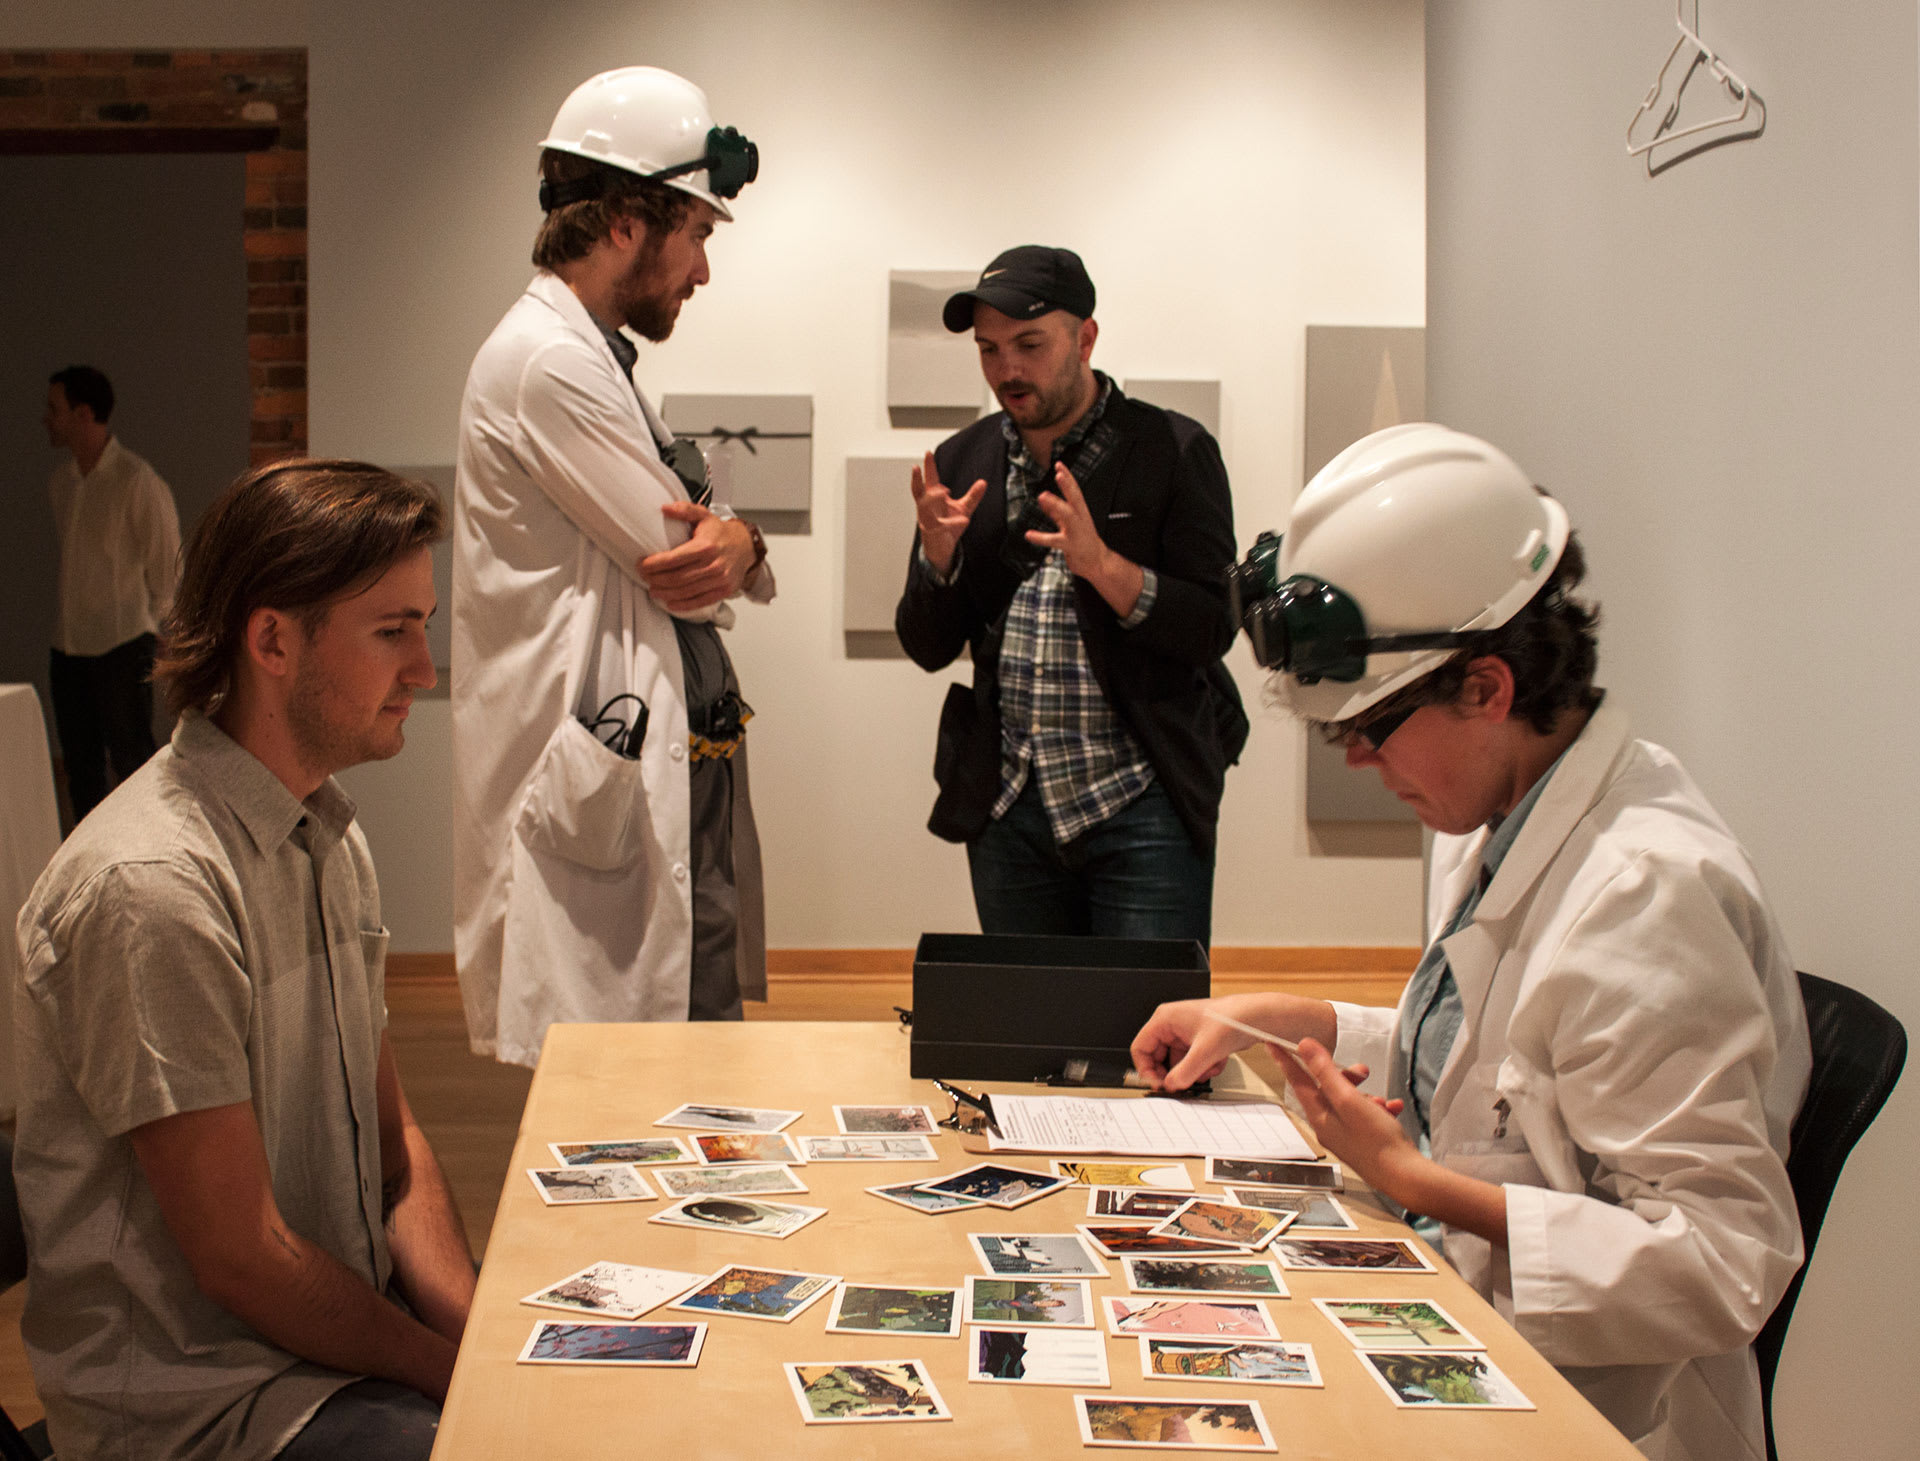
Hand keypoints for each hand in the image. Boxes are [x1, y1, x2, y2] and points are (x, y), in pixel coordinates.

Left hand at [638, 502, 756, 611]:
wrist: (746, 546)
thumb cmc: (720, 533)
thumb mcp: (704, 515)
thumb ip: (685, 510)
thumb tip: (665, 509)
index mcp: (705, 546)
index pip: (673, 559)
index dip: (654, 564)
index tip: (642, 565)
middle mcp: (713, 564)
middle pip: (677, 578)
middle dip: (656, 579)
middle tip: (644, 577)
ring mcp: (719, 580)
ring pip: (686, 591)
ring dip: (665, 593)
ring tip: (653, 590)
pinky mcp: (723, 591)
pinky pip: (700, 601)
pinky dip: (683, 604)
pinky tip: (670, 602)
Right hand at [909, 451, 985, 577]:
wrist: (942, 550)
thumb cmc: (948, 527)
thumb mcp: (963, 509)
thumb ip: (972, 496)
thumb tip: (983, 482)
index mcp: (932, 499)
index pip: (929, 480)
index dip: (928, 467)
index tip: (928, 453)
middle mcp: (926, 508)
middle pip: (919, 491)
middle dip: (917, 479)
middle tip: (919, 467)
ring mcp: (927, 521)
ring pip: (924, 507)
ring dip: (932, 498)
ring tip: (945, 491)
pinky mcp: (933, 533)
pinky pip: (940, 526)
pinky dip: (953, 523)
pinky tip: (965, 520)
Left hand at [1029, 462, 1143, 614]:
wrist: (1097, 563)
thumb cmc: (1083, 542)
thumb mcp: (1069, 523)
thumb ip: (1056, 512)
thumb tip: (1044, 499)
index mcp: (1081, 512)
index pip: (1075, 491)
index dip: (1068, 478)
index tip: (1059, 464)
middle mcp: (1081, 519)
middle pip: (1076, 498)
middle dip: (1068, 485)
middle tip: (1059, 473)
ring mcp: (1076, 532)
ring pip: (1067, 515)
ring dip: (1056, 505)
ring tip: (1042, 496)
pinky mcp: (1070, 546)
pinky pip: (1054, 540)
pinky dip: (1040, 537)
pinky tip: (1029, 534)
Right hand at [1131, 993, 1337, 1093]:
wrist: (1256, 1017)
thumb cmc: (1231, 1019)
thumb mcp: (1205, 1051)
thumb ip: (1185, 1072)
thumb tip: (1171, 1086)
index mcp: (1165, 1019)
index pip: (1141, 1047)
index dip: (1146, 1069)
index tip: (1158, 1085)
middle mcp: (1173, 1025)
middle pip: (1159, 1058)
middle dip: (1174, 1072)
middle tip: (1181, 1085)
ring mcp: (1186, 1033)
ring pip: (1178, 1062)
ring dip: (1192, 1071)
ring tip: (1207, 1069)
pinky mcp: (1199, 1041)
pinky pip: (1192, 1061)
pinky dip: (1204, 1067)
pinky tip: (1216, 1063)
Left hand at [1272, 1038, 1421, 1197]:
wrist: (1406, 1177)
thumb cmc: (1377, 1142)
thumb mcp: (1349, 1100)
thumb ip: (1326, 1072)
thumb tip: (1304, 1047)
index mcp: (1320, 1118)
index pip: (1297, 1081)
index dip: (1286, 1060)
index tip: (1272, 1044)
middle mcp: (1329, 1127)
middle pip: (1328, 1090)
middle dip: (1347, 1077)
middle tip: (1363, 1071)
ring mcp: (1346, 1135)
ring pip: (1351, 1101)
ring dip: (1368, 1095)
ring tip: (1384, 1101)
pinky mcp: (1363, 1140)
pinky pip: (1368, 1115)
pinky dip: (1380, 1109)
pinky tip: (1393, 1109)